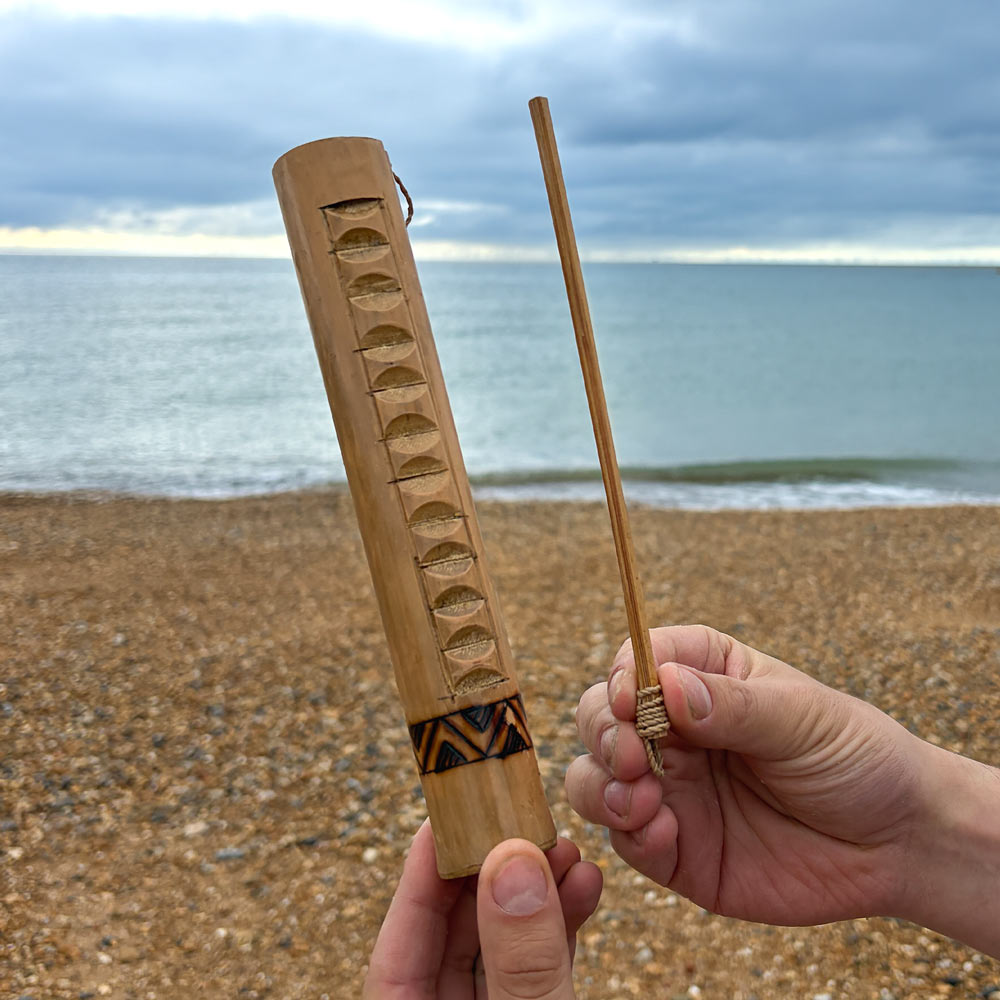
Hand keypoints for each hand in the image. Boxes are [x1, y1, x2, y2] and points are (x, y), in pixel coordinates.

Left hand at [364, 820, 601, 998]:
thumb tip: (512, 859)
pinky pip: (534, 971)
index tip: (453, 810)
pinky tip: (582, 889)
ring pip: (500, 948)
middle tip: (528, 822)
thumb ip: (519, 961)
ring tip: (569, 852)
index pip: (400, 942)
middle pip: (451, 935)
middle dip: (496, 872)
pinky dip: (558, 931)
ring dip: (538, 894)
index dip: (425, 869)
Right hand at [566, 623, 927, 925]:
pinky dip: (630, 836)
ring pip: (594, 778)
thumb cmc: (856, 758)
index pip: (639, 658)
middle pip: (601, 716)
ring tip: (641, 797)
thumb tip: (663, 684)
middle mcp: (675, 730)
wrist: (899, 844)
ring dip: (600, 785)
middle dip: (602, 731)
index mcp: (705, 678)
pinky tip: (664, 834)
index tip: (631, 697)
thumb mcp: (802, 719)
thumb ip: (733, 705)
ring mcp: (671, 789)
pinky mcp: (675, 849)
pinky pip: (626, 841)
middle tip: (630, 755)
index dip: (623, 673)